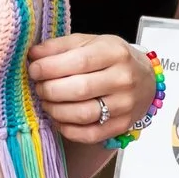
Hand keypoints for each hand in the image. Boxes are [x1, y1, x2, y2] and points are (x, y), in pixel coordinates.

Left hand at [28, 32, 153, 144]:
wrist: (145, 80)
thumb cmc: (111, 59)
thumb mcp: (89, 43)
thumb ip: (60, 47)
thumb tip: (32, 56)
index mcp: (115, 53)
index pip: (78, 61)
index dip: (49, 68)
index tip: (33, 70)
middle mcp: (123, 79)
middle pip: (79, 89)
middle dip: (49, 90)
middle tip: (39, 87)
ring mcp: (125, 105)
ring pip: (82, 114)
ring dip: (55, 110)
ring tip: (47, 102)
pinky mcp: (122, 125)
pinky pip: (89, 134)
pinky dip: (67, 129)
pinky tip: (59, 118)